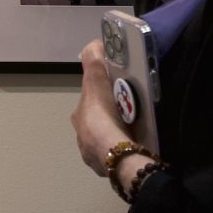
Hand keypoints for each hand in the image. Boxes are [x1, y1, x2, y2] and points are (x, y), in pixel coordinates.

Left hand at [72, 39, 124, 173]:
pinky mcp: (107, 168)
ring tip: (134, 129)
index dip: (100, 94)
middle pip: (97, 122)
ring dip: (115, 135)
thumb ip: (93, 62)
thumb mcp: (96, 83)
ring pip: (105, 141)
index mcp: (79, 118)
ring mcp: (94, 156)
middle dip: (109, 117)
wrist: (116, 153)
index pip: (89, 102)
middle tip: (129, 111)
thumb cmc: (103, 116)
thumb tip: (93, 44)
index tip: (116, 91)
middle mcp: (82, 138)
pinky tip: (132, 147)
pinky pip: (115, 156)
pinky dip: (122, 150)